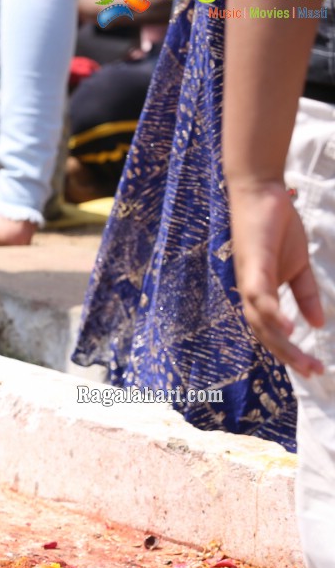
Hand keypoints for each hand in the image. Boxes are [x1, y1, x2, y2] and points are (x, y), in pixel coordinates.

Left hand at [229, 179, 324, 376]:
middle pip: (265, 334)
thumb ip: (304, 294)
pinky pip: (259, 296)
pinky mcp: (252, 265)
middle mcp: (249, 292)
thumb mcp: (297, 267)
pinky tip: (288, 328)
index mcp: (259, 295)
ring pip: (260, 321)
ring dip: (282, 342)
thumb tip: (318, 323)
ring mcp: (248, 280)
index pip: (272, 332)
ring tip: (303, 359)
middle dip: (289, 356)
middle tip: (314, 373)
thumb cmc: (276, 229)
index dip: (290, 352)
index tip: (314, 370)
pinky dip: (272, 314)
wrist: (262, 194)